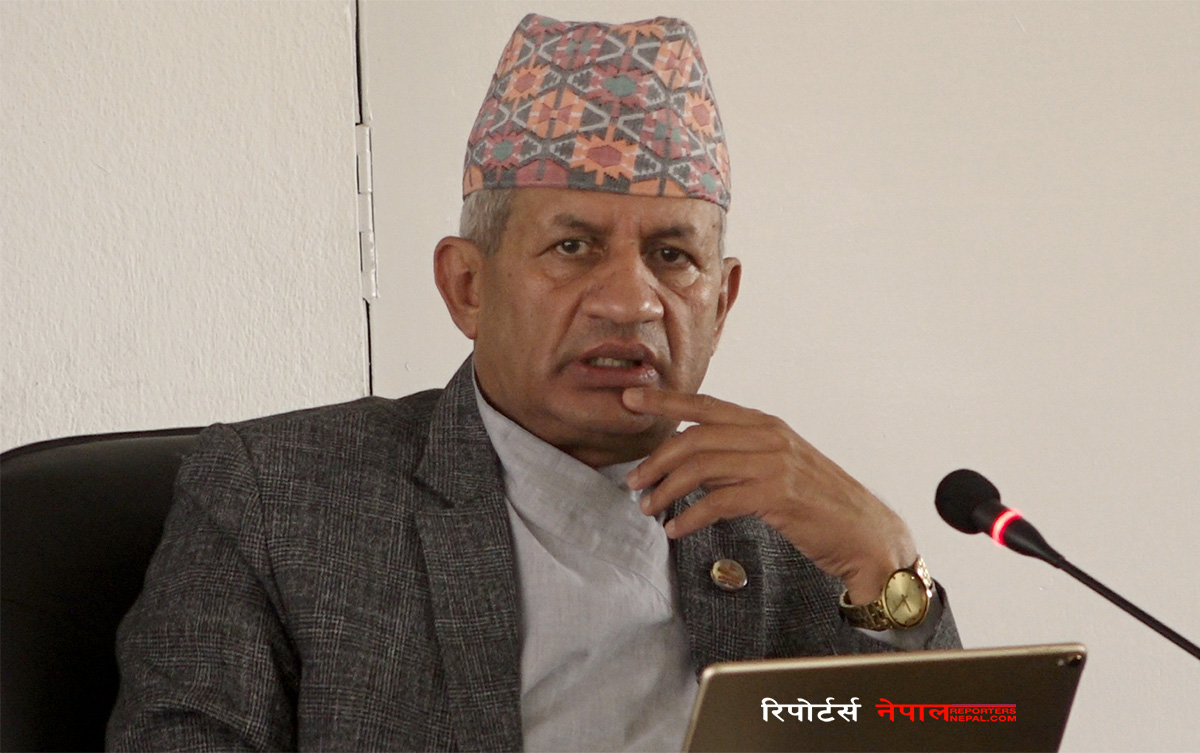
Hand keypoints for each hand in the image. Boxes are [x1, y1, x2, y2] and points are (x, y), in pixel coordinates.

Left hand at [622, 387, 917, 603]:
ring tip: (649, 508)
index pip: (705, 405)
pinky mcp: (777, 496)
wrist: (866, 534)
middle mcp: (768, 437)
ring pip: (701, 467)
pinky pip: (718, 501)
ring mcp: (774, 464)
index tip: (629, 398)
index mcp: (765, 425)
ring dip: (666, 490)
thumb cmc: (818, 504)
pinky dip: (690, 517)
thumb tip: (689, 461)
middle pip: (694, 437)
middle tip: (633, 482)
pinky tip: (676, 530)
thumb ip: (737, 457)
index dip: (664, 400)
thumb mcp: (776, 467)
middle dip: (655, 459)